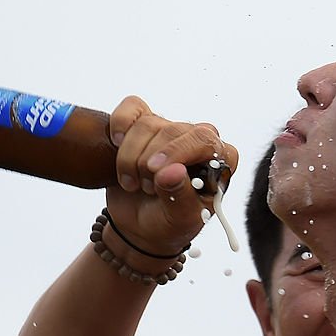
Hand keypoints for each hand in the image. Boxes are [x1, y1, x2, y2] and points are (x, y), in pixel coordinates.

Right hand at [105, 96, 238, 257]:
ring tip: (135, 184)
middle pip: (172, 129)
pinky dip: (120, 124)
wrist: (141, 228)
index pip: (204, 139)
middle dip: (150, 162)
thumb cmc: (170, 223)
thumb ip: (179, 196)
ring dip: (131, 158)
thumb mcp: (180, 219)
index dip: (177, 152)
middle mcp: (198, 139)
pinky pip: (132, 107)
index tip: (156, 173)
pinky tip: (116, 143)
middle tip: (145, 188)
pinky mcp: (143, 127)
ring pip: (147, 124)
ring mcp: (170, 130)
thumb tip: (171, 171)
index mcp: (220, 158)